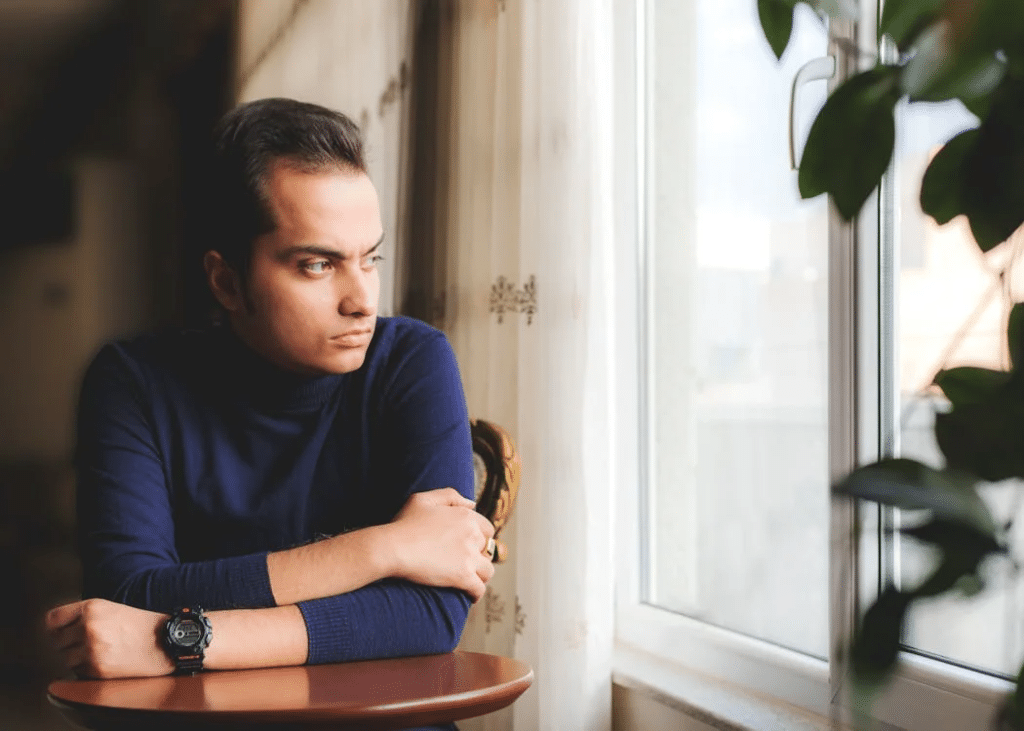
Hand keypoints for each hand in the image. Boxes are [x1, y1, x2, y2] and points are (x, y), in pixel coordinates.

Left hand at [45, 598, 173, 678]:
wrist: (165, 641)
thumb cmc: (140, 625)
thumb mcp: (111, 608)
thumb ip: (84, 615)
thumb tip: (54, 631)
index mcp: (92, 607)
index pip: (52, 619)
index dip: (56, 627)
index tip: (62, 631)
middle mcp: (89, 627)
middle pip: (57, 641)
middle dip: (70, 643)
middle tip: (90, 643)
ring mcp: (92, 649)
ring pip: (66, 658)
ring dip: (78, 658)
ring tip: (101, 652)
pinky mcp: (97, 668)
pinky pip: (78, 671)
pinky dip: (88, 669)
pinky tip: (107, 661)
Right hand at [387, 487, 496, 601]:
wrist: (392, 547)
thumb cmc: (404, 524)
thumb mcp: (423, 499)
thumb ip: (450, 496)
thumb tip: (472, 504)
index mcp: (465, 516)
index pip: (487, 529)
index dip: (480, 538)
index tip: (471, 546)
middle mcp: (472, 535)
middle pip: (487, 550)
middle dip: (479, 557)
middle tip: (466, 563)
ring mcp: (469, 556)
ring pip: (488, 570)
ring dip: (481, 576)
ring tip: (470, 580)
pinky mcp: (463, 576)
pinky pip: (479, 588)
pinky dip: (476, 593)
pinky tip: (469, 595)